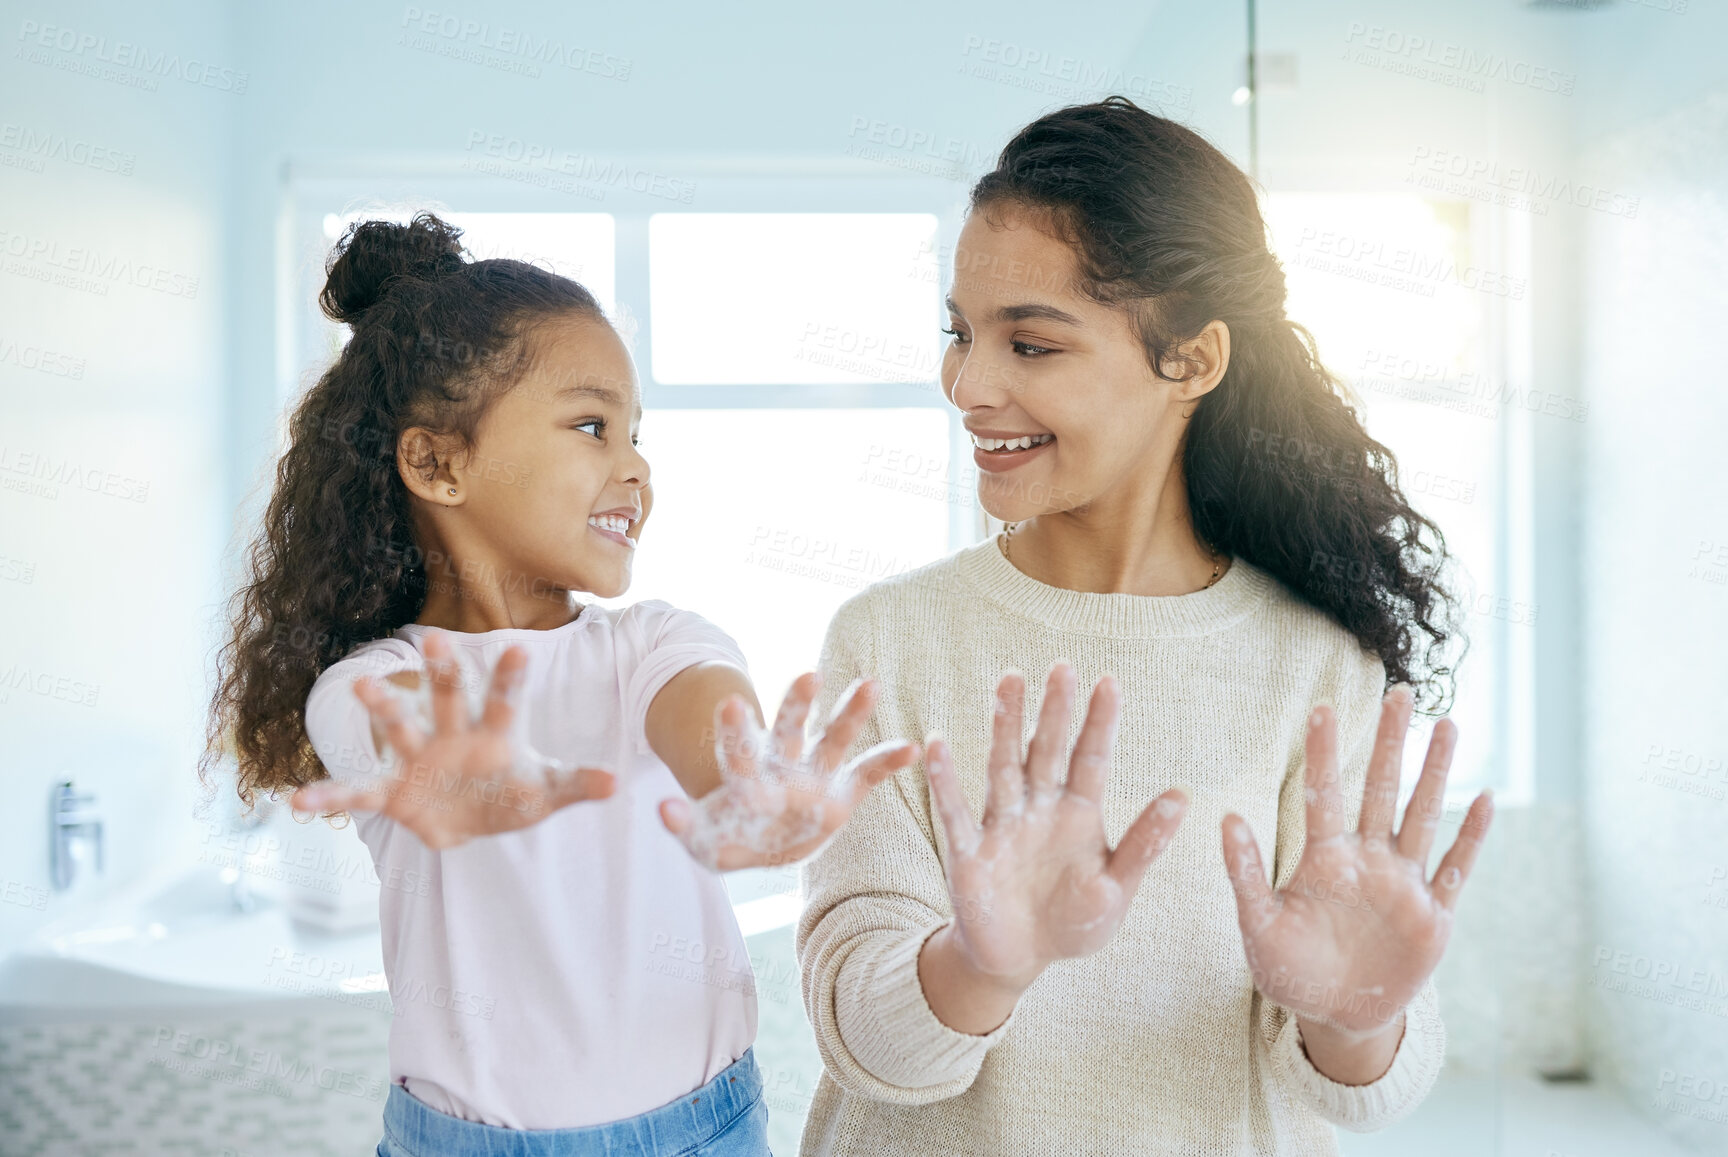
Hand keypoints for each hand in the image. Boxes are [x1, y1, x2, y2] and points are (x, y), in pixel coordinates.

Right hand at [291, 630, 614, 848]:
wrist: (472, 821)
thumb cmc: (511, 796)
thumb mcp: (545, 794)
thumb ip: (575, 785)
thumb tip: (617, 784)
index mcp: (494, 734)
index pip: (506, 700)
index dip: (511, 677)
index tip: (519, 649)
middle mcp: (452, 736)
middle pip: (448, 698)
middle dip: (443, 671)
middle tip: (437, 638)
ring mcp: (419, 759)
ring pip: (400, 727)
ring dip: (383, 708)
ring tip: (362, 686)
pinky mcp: (395, 792)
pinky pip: (360, 794)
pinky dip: (332, 796)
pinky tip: (299, 800)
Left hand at [658, 672, 920, 870]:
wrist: (763, 844)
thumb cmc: (727, 838)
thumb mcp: (701, 841)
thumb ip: (683, 827)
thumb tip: (661, 809)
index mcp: (747, 778)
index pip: (739, 750)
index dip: (733, 730)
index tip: (730, 703)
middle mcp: (782, 767)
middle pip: (789, 730)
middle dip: (797, 703)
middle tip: (808, 675)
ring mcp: (814, 777)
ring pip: (833, 739)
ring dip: (851, 713)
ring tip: (870, 684)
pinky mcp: (841, 794)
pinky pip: (868, 774)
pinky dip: (889, 761)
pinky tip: (914, 747)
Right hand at [927, 664, 1188, 991]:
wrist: (1019, 961)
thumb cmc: (1072, 923)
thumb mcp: (1117, 888)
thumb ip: (1145, 844)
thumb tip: (1183, 796)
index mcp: (1079, 815)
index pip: (1091, 758)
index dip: (1099, 722)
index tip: (1109, 681)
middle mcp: (1039, 809)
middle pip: (1046, 751)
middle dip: (1054, 711)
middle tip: (1061, 668)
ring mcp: (1002, 826)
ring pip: (1004, 767)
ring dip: (1005, 726)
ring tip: (1009, 683)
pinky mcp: (968, 852)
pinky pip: (955, 812)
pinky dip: (946, 780)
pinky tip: (937, 744)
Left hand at [1222, 685, 1493, 1042]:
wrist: (1334, 1015)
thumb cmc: (1290, 970)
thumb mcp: (1259, 925)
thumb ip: (1245, 874)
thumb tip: (1224, 818)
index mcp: (1323, 860)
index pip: (1324, 794)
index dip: (1324, 752)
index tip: (1320, 707)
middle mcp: (1367, 860)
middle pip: (1380, 790)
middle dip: (1390, 742)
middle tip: (1399, 690)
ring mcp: (1402, 885)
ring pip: (1422, 816)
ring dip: (1435, 773)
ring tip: (1445, 725)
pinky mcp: (1433, 917)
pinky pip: (1455, 869)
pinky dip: (1470, 837)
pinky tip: (1484, 798)